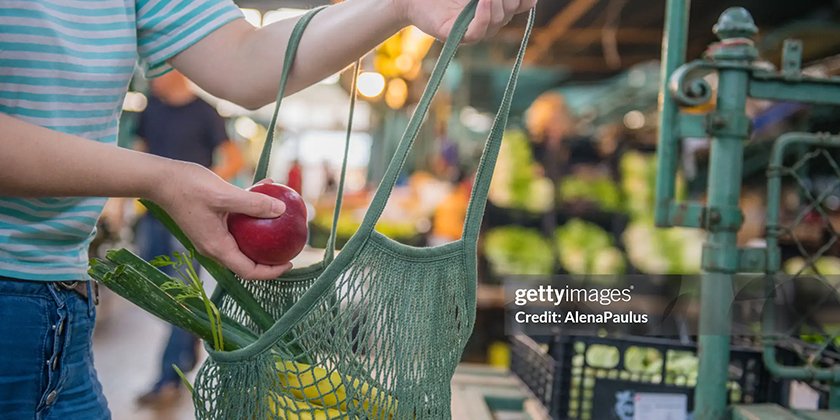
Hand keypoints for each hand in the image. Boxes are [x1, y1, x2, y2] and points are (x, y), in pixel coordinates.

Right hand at [150, 162, 292, 279]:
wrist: (160, 179)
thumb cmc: (188, 187)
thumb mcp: (224, 195)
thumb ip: (253, 204)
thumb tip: (281, 210)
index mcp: (217, 247)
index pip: (249, 271)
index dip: (271, 272)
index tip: (290, 263)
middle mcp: (214, 246)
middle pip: (247, 261)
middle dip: (269, 257)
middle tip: (289, 246)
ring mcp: (211, 235)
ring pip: (242, 242)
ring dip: (261, 234)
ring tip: (281, 221)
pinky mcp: (210, 223)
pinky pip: (236, 225)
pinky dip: (250, 214)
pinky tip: (264, 192)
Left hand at [394, 0, 536, 41]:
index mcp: (494, 7)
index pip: (523, 4)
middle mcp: (487, 22)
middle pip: (510, 10)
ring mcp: (473, 31)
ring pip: (497, 20)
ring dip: (497, 1)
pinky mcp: (457, 37)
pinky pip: (478, 31)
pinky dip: (484, 14)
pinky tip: (484, 0)